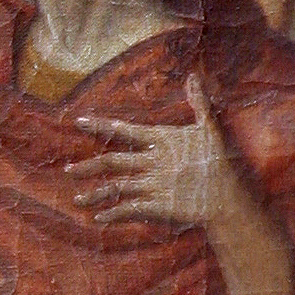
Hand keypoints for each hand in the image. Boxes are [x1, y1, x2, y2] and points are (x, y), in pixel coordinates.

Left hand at [73, 76, 234, 230]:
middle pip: (112, 161)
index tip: (78, 122)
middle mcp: (154, 161)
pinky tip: (98, 218)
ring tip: (75, 199)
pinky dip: (112, 213)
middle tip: (67, 171)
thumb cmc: (217, 161)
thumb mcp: (209, 129)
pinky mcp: (158, 205)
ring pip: (115, 187)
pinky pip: (128, 209)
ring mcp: (154, 184)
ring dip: (94, 194)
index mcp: (162, 141)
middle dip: (87, 167)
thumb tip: (192, 76)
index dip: (100, 126)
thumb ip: (198, 103)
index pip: (125, 131)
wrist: (227, 198)